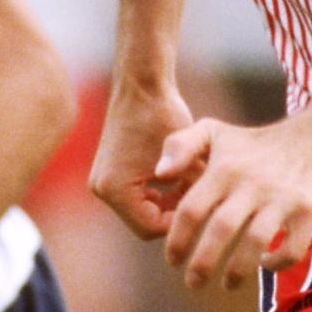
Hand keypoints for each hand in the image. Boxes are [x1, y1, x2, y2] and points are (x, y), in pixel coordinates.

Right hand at [89, 77, 196, 238]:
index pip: (150, 228)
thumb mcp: (186, 158)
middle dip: (174, 213)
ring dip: (168, 203)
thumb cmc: (163, 113)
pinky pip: (137, 196)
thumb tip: (209, 217)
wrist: (141, 83)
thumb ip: (194, 191)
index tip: (203, 205)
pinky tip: (179, 178)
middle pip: (145, 223)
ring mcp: (103, 181)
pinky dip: (158, 193)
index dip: (180, 221)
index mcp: (114, 189)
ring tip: (192, 185)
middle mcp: (102, 189)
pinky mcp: (110, 173)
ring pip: (143, 210)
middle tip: (201, 197)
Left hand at [157, 118, 311, 290]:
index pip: (192, 209)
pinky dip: (278, 262)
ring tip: (227, 284)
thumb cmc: (248, 146)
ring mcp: (282, 198)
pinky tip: (266, 263)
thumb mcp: (212, 132)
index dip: (177, 240)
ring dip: (238, 270)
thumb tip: (159, 175)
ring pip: (257, 241)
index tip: (173, 260)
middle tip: (193, 283)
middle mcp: (252, 183)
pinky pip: (292, 247)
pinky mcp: (308, 211)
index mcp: (223, 168)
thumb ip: (179, 147)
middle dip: (203, 263)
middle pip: (222, 229)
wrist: (309, 142)